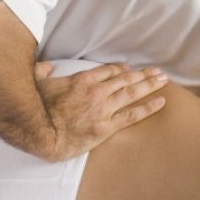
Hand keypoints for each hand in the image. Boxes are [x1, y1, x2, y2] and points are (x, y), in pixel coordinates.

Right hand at [34, 61, 167, 160]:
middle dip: (143, 74)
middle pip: (125, 79)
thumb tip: (46, 66)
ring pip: (132, 93)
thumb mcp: (36, 83)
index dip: (120, 69)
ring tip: (163, 80)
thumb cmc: (35, 109)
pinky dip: (148, 108)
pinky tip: (160, 102)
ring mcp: (103, 109)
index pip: (107, 70)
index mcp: (81, 80)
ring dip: (150, 85)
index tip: (129, 68)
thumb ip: (42, 71)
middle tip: (157, 71)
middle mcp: (96, 91)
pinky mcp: (106, 127)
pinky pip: (132, 115)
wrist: (41, 134)